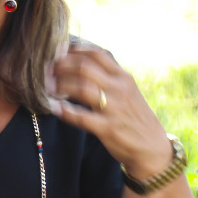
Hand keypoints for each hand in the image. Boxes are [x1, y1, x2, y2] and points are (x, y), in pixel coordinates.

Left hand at [46, 42, 171, 177]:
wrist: (152, 147)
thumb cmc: (133, 116)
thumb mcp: (126, 91)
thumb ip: (108, 76)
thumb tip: (80, 60)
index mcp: (123, 77)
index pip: (97, 54)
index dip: (73, 50)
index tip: (56, 52)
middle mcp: (120, 89)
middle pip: (85, 68)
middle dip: (61, 66)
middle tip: (46, 70)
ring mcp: (114, 108)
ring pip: (82, 88)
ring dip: (60, 86)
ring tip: (47, 87)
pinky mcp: (108, 128)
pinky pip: (81, 117)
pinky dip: (65, 111)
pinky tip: (54, 108)